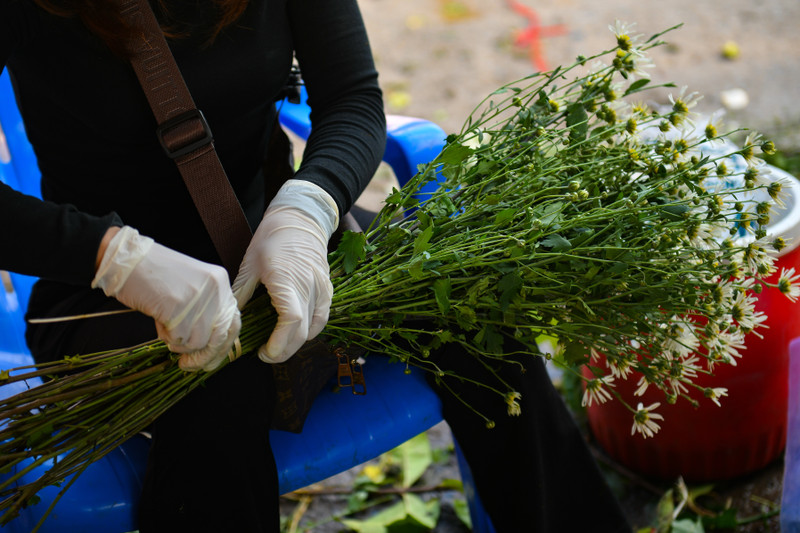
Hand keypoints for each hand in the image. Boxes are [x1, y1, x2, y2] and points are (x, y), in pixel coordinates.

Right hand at [92, 226, 240, 371]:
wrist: (127, 260)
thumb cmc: (155, 274)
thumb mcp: (192, 285)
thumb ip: (206, 309)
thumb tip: (211, 345)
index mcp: (220, 281)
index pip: (234, 322)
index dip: (223, 345)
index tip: (210, 358)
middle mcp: (215, 289)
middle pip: (220, 337)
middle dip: (204, 356)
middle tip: (188, 364)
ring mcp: (198, 298)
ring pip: (198, 342)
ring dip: (180, 343)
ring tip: (166, 328)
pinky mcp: (178, 307)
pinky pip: (178, 338)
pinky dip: (167, 337)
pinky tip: (159, 322)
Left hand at [232, 179, 338, 362]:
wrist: (300, 218)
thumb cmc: (271, 237)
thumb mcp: (249, 265)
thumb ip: (241, 294)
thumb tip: (230, 321)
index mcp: (287, 280)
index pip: (292, 321)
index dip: (279, 344)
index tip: (262, 352)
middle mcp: (308, 286)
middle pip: (303, 332)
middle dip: (284, 350)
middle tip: (265, 354)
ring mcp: (321, 288)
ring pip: (314, 328)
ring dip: (297, 343)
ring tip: (278, 344)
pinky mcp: (327, 288)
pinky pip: (322, 317)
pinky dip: (310, 331)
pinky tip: (296, 333)